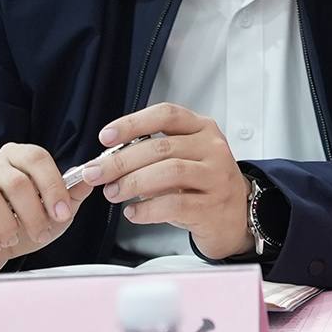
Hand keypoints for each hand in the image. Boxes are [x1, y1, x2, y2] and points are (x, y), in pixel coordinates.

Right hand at [0, 144, 94, 275]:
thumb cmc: (23, 221)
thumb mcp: (54, 207)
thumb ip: (73, 192)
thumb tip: (91, 177)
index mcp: (19, 159)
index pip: (36, 158)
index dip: (53, 186)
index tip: (63, 213)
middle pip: (15, 181)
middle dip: (34, 213)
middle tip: (41, 232)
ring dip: (7, 224)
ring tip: (14, 238)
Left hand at [81, 103, 252, 259]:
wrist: (234, 215)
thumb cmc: (202, 184)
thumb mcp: (183, 157)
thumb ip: (152, 153)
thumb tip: (108, 161)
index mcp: (202, 129)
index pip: (166, 115)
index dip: (133, 123)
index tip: (106, 137)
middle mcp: (213, 149)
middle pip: (160, 147)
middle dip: (120, 161)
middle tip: (96, 174)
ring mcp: (216, 176)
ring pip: (169, 172)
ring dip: (132, 183)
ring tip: (113, 193)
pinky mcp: (213, 205)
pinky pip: (175, 204)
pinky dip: (147, 209)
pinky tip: (133, 212)